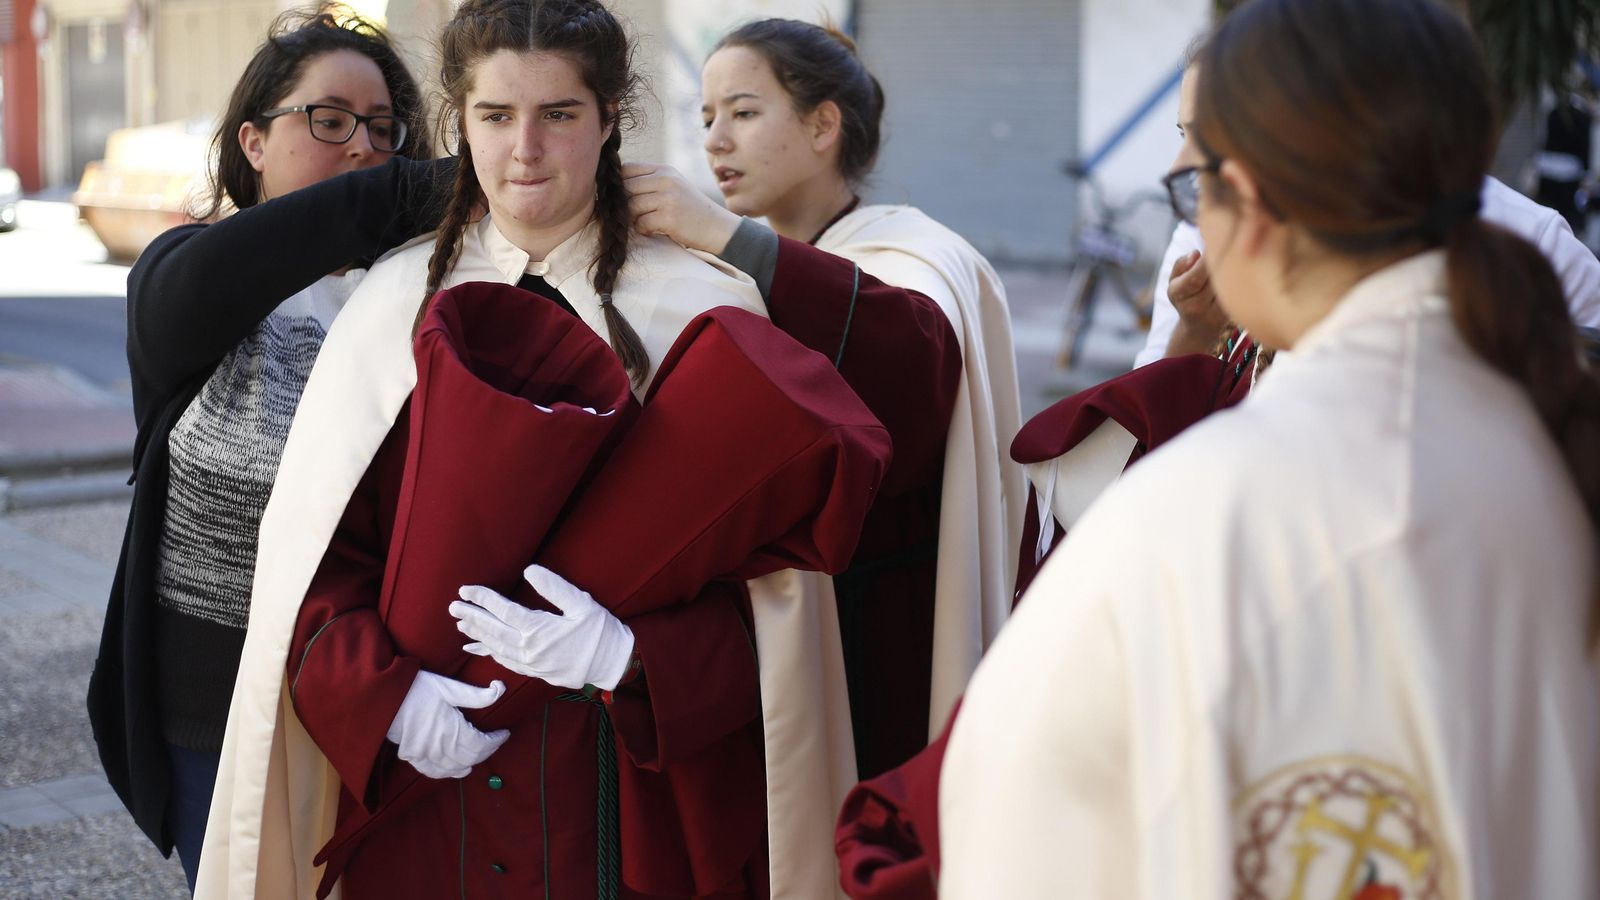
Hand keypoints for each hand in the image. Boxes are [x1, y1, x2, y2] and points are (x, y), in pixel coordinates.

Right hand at [385, 671, 510, 778]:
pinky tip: (455, 768)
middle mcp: (439, 748)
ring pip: (454, 769)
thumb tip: (500, 689)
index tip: (504, 733)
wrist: (382, 696)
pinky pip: (433, 772)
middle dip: (486, 751)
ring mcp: (424, 755)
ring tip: (479, 754)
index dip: (496, 741)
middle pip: (470, 758)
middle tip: (494, 741)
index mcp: (452, 730)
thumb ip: (476, 695)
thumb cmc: (416, 688)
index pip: (481, 745)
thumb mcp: (448, 687)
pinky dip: (448, 772)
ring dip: (469, 763)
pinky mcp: (411, 756)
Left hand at [450, 564, 635, 691]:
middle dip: (472, 617)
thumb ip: (554, 587)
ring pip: (497, 648)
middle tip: (453, 607)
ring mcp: (531, 663)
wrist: (613, 664)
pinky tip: (480, 648)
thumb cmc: (601, 632)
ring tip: (461, 625)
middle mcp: (530, 649)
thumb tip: (530, 570)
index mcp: (539, 629)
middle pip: (493, 631)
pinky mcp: (535, 672)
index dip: (483, 599)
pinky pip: (506, 662)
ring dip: (477, 635)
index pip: (503, 611)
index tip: (466, 590)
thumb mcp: (582, 604)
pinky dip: (490, 654)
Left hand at [622, 163, 741, 253]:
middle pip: (625, 188)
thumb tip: (612, 187)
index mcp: (664, 170)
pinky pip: (641, 223)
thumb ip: (648, 182)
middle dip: (623, 203)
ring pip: (631, 207)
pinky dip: (644, 230)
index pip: (627, 169)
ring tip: (647, 222)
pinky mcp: (669, 217)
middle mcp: (665, 180)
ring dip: (633, 219)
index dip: (618, 183)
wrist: (717, 227)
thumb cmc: (690, 209)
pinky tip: (656, 230)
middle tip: (631, 214)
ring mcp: (668, 198)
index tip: (621, 197)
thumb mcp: (673, 186)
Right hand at [1164, 251, 1230, 355]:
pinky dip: (1239, 282)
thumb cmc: (1187, 296)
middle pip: (1214, 279)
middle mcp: (1195, 307)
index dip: (1208, 260)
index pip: (1195, 275)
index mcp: (1177, 293)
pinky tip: (1240, 274)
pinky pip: (1236, 294)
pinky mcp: (1230, 316)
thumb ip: (1181, 264)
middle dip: (1223, 264)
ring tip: (1236, 260)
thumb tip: (1196, 254)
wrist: (1198, 328)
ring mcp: (1213, 315)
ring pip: (1228, 286)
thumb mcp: (1175, 280)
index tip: (1216, 246)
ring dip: (1233, 271)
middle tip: (1231, 249)